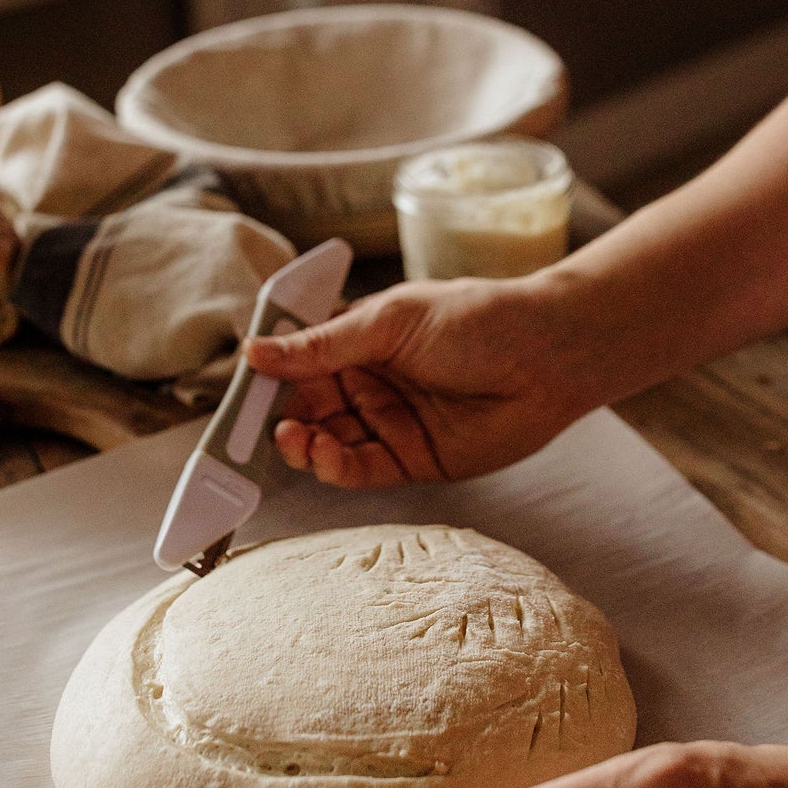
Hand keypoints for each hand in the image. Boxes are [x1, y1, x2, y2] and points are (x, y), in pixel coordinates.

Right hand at [244, 275, 599, 486]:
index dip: (268, 377)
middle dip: (276, 418)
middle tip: (250, 427)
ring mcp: (389, 423)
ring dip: (302, 444)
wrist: (548, 355)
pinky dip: (333, 466)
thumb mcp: (389, 321)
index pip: (299, 363)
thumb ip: (322, 345)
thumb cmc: (477, 319)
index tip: (239, 388)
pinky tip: (322, 454)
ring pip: (327, 442)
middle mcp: (368, 384)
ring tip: (292, 437)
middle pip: (306, 408)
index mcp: (359, 341)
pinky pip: (360, 469)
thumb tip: (255, 351)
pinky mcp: (412, 460)